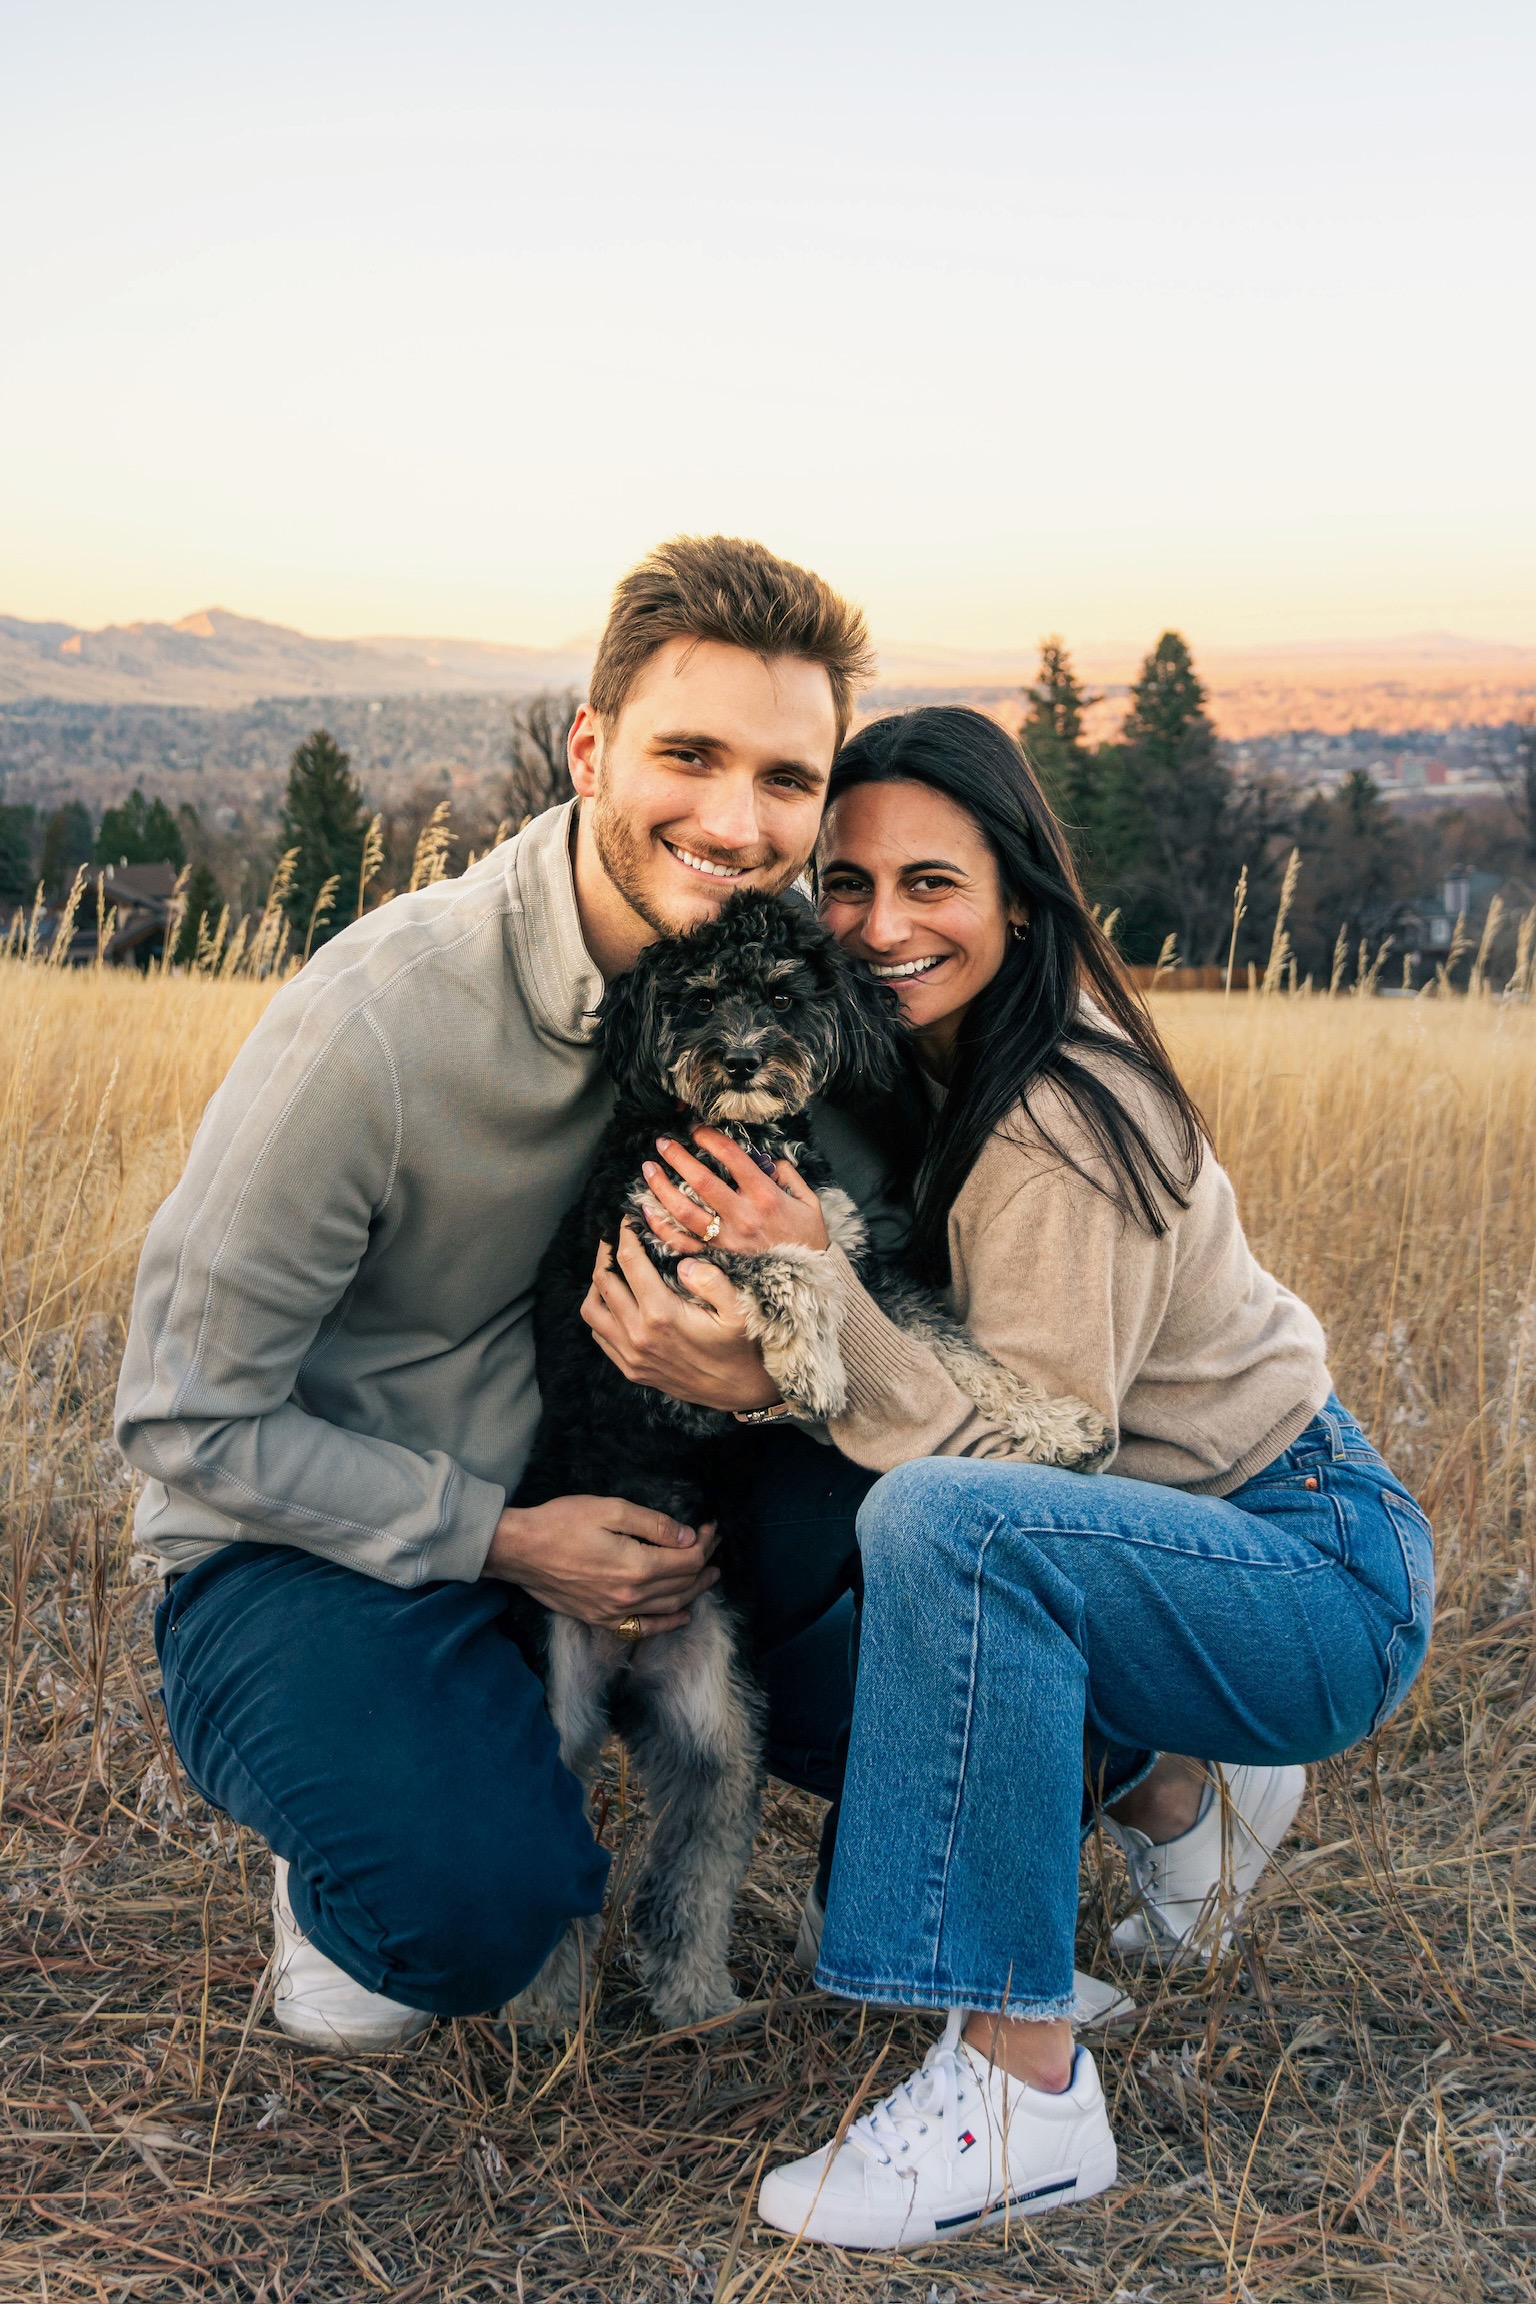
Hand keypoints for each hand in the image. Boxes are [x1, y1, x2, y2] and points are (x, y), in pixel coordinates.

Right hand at [486, 1493, 720, 1634]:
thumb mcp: (611, 1509)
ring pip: (669, 1606)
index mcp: (636, 1566)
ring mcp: (616, 1612)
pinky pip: (644, 1628)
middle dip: (703, 1562)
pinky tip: (682, 1615)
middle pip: (682, 1583)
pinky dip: (667, 1623)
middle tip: (713, 1545)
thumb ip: (654, 1524)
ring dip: (694, 1590)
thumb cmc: (561, 1522)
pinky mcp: (601, 1619)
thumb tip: (688, 1538)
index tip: (710, 1527)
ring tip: (709, 1575)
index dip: (705, 1543)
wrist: (520, 1551)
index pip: (687, 1559)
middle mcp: (631, 1595)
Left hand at [581, 1220, 781, 1411]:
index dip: (624, 1235)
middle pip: (603, 1281)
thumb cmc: (743, 1348)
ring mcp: (630, 1355)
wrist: (740, 1392)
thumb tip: (683, 1262)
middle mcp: (638, 1335)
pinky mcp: (630, 1369)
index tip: (626, 1219)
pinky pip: (599, 1334)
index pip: (629, 1262)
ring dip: (596, 1283)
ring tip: (610, 1267)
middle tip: (614, 1236)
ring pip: (592, 1309)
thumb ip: (713, 1280)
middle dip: (606, 1252)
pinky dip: (600, 1312)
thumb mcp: (740, 1311)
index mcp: (661, 1314)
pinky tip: (615, 1300)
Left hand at [640, 1127, 830, 1256]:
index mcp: (766, 1196)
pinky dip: (661, 1227)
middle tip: (662, 1142)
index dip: (711, 1138)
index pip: (733, 1158)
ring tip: (649, 1169)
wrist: (806, 1284)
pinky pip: (682, 1242)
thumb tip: (770, 1161)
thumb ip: (790, 1176)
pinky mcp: (716, 1259)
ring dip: (662, 1187)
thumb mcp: (810, 1203)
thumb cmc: (808, 1241)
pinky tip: (646, 1211)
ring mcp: (726, 1240)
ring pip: (685, 1211)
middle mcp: (743, 1216)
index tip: (696, 1129)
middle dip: (678, 1157)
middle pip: (702, 1181)